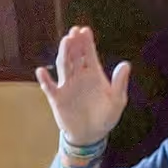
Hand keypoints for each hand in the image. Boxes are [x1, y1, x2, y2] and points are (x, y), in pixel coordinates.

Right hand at [36, 27, 130, 144]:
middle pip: (75, 55)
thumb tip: (125, 64)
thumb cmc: (105, 117)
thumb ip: (119, 83)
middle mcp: (78, 75)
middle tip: (74, 32)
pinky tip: (41, 71)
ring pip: (63, 65)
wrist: (91, 136)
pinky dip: (44, 79)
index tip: (84, 30)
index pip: (88, 53)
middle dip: (74, 43)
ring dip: (63, 54)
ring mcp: (67, 85)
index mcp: (93, 73)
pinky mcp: (57, 98)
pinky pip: (49, 87)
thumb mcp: (116, 101)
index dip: (86, 41)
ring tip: (65, 42)